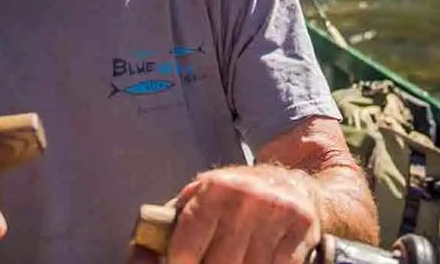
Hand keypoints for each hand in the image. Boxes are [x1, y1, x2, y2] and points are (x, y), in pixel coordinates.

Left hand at [165, 165, 321, 263]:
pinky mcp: (302, 227)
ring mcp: (277, 212)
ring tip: (236, 260)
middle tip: (213, 262)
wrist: (294, 184)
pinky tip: (260, 261)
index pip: (186, 248)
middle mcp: (246, 197)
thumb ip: (166, 229)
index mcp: (214, 189)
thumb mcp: (198, 201)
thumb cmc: (234, 201)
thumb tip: (137, 256)